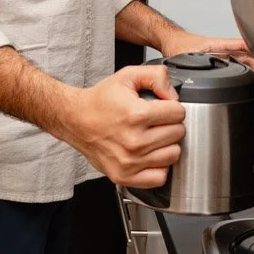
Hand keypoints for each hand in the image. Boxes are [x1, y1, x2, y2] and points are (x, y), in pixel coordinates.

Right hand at [62, 63, 185, 188]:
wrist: (74, 120)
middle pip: (178, 134)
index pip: (179, 113)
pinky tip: (150, 155)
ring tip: (153, 137)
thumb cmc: (100, 101)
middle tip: (155, 122)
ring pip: (173, 155)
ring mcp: (129, 162)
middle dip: (170, 125)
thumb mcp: (127, 76)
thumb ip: (156, 75)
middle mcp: (134, 141)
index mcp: (137, 115)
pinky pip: (159, 177)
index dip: (172, 107)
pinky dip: (159, 167)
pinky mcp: (124, 176)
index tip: (161, 108)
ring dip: (167, 145)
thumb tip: (174, 94)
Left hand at [160, 28, 253, 81]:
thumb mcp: (184, 55)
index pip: (242, 45)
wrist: (170, 41)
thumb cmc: (177, 44)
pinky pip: (236, 63)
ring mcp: (221, 54)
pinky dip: (244, 70)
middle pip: (246, 54)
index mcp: (217, 45)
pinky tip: (249, 78)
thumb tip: (193, 75)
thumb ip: (190, 65)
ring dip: (252, 67)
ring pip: (243, 59)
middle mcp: (222, 49)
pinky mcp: (219, 60)